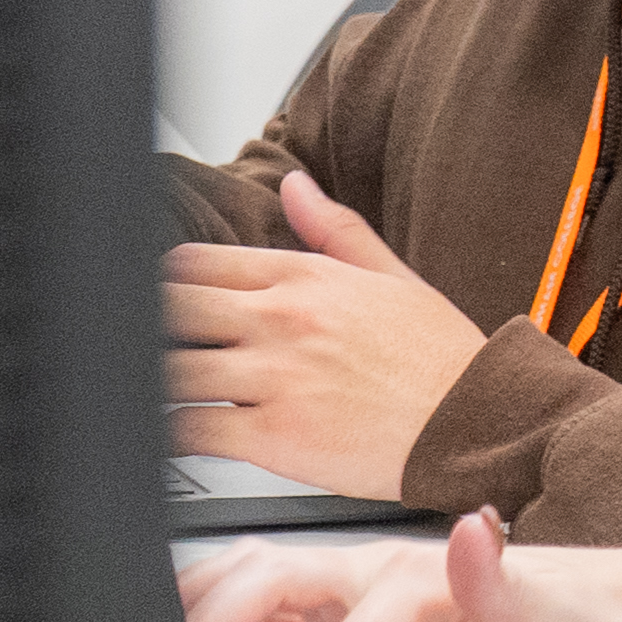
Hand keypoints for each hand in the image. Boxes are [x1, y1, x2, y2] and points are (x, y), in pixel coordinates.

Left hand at [164, 171, 494, 498]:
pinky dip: (169, 434)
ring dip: (152, 383)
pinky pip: (190, 428)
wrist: (479, 422)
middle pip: (168, 308)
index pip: (192, 263)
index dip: (163, 283)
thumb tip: (294, 185)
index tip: (159, 304)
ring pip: (169, 369)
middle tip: (143, 348)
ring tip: (148, 393)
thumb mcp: (394, 278)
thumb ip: (334, 229)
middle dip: (147, 329)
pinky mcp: (274, 436)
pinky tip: (172, 434)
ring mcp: (275, 377)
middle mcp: (283, 320)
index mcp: (305, 278)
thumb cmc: (442, 359)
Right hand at [180, 509, 621, 621]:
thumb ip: (506, 584)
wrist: (607, 621)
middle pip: (262, 574)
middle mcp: (374, 572)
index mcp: (416, 575)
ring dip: (199, 618)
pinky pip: (264, 616)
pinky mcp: (343, 612)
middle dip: (209, 620)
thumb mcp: (556, 618)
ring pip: (249, 586)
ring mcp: (353, 590)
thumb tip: (472, 529)